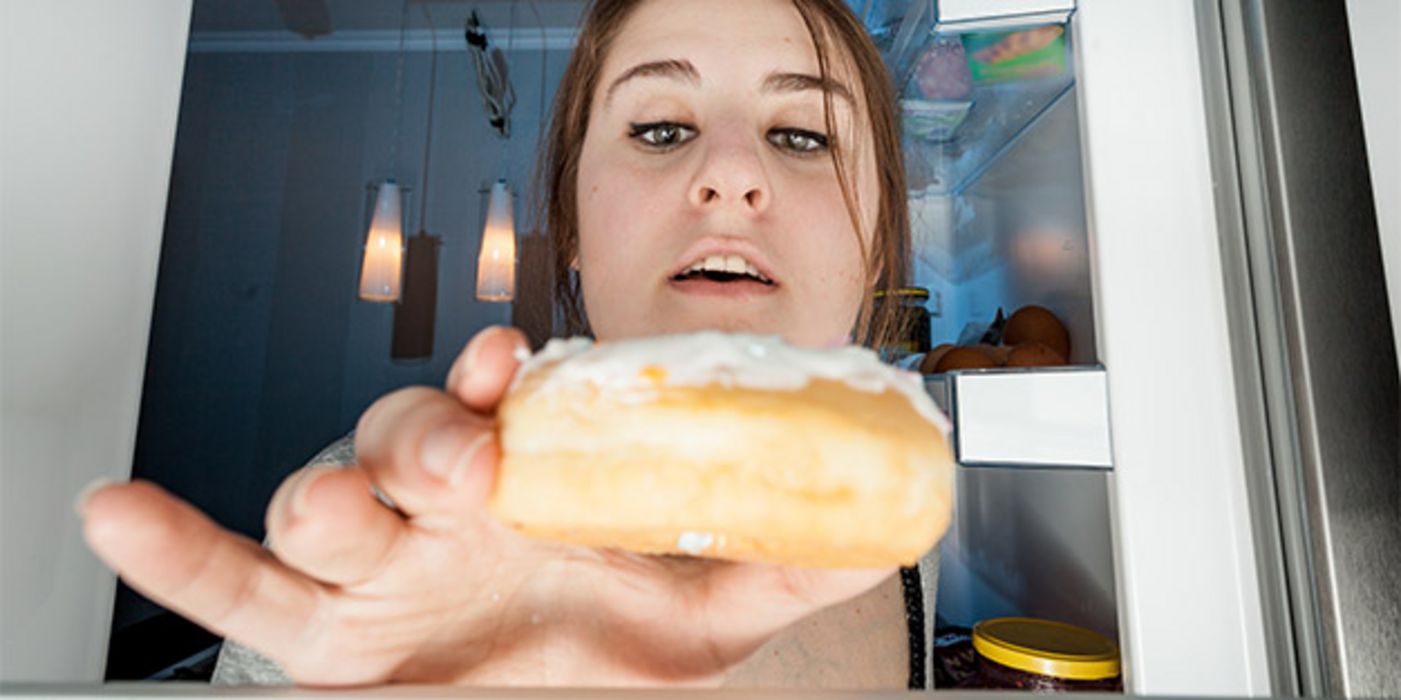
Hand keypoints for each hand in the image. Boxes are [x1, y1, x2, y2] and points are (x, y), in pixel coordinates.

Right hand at [81, 326, 894, 685]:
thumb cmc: (603, 664)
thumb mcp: (705, 615)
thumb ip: (786, 561)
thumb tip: (882, 518)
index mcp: (526, 484)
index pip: (493, 402)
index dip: (489, 375)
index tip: (508, 360)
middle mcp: (441, 510)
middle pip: (396, 435)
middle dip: (420, 436)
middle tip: (467, 459)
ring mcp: (373, 567)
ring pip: (316, 494)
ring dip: (326, 486)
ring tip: (352, 509)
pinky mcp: (316, 632)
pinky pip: (232, 583)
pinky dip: (175, 548)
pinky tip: (119, 512)